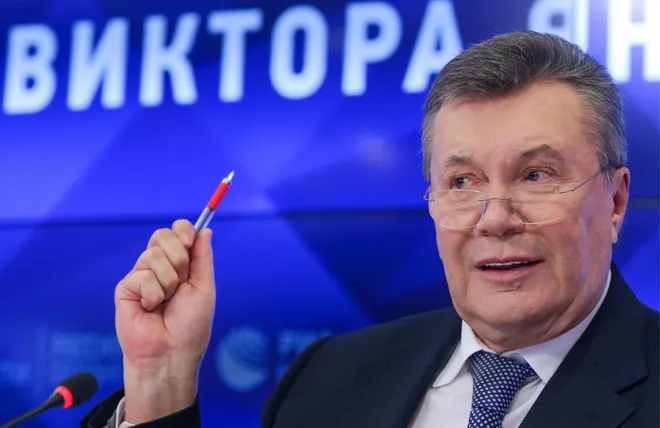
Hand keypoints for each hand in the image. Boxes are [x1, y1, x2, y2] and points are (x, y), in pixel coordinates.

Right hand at [114, 219, 215, 422]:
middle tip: (181, 284)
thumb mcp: (204, 287)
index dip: (183, 230)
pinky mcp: (125, 288)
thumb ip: (202, 257)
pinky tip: (150, 309)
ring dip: (169, 282)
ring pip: (154, 255)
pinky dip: (153, 294)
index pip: (177, 231)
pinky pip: (142, 276)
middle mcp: (159, 266)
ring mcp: (141, 276)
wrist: (171, 352)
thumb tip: (204, 230)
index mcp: (180, 264)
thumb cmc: (190, 325)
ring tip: (166, 303)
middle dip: (178, 258)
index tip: (189, 242)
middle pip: (162, 235)